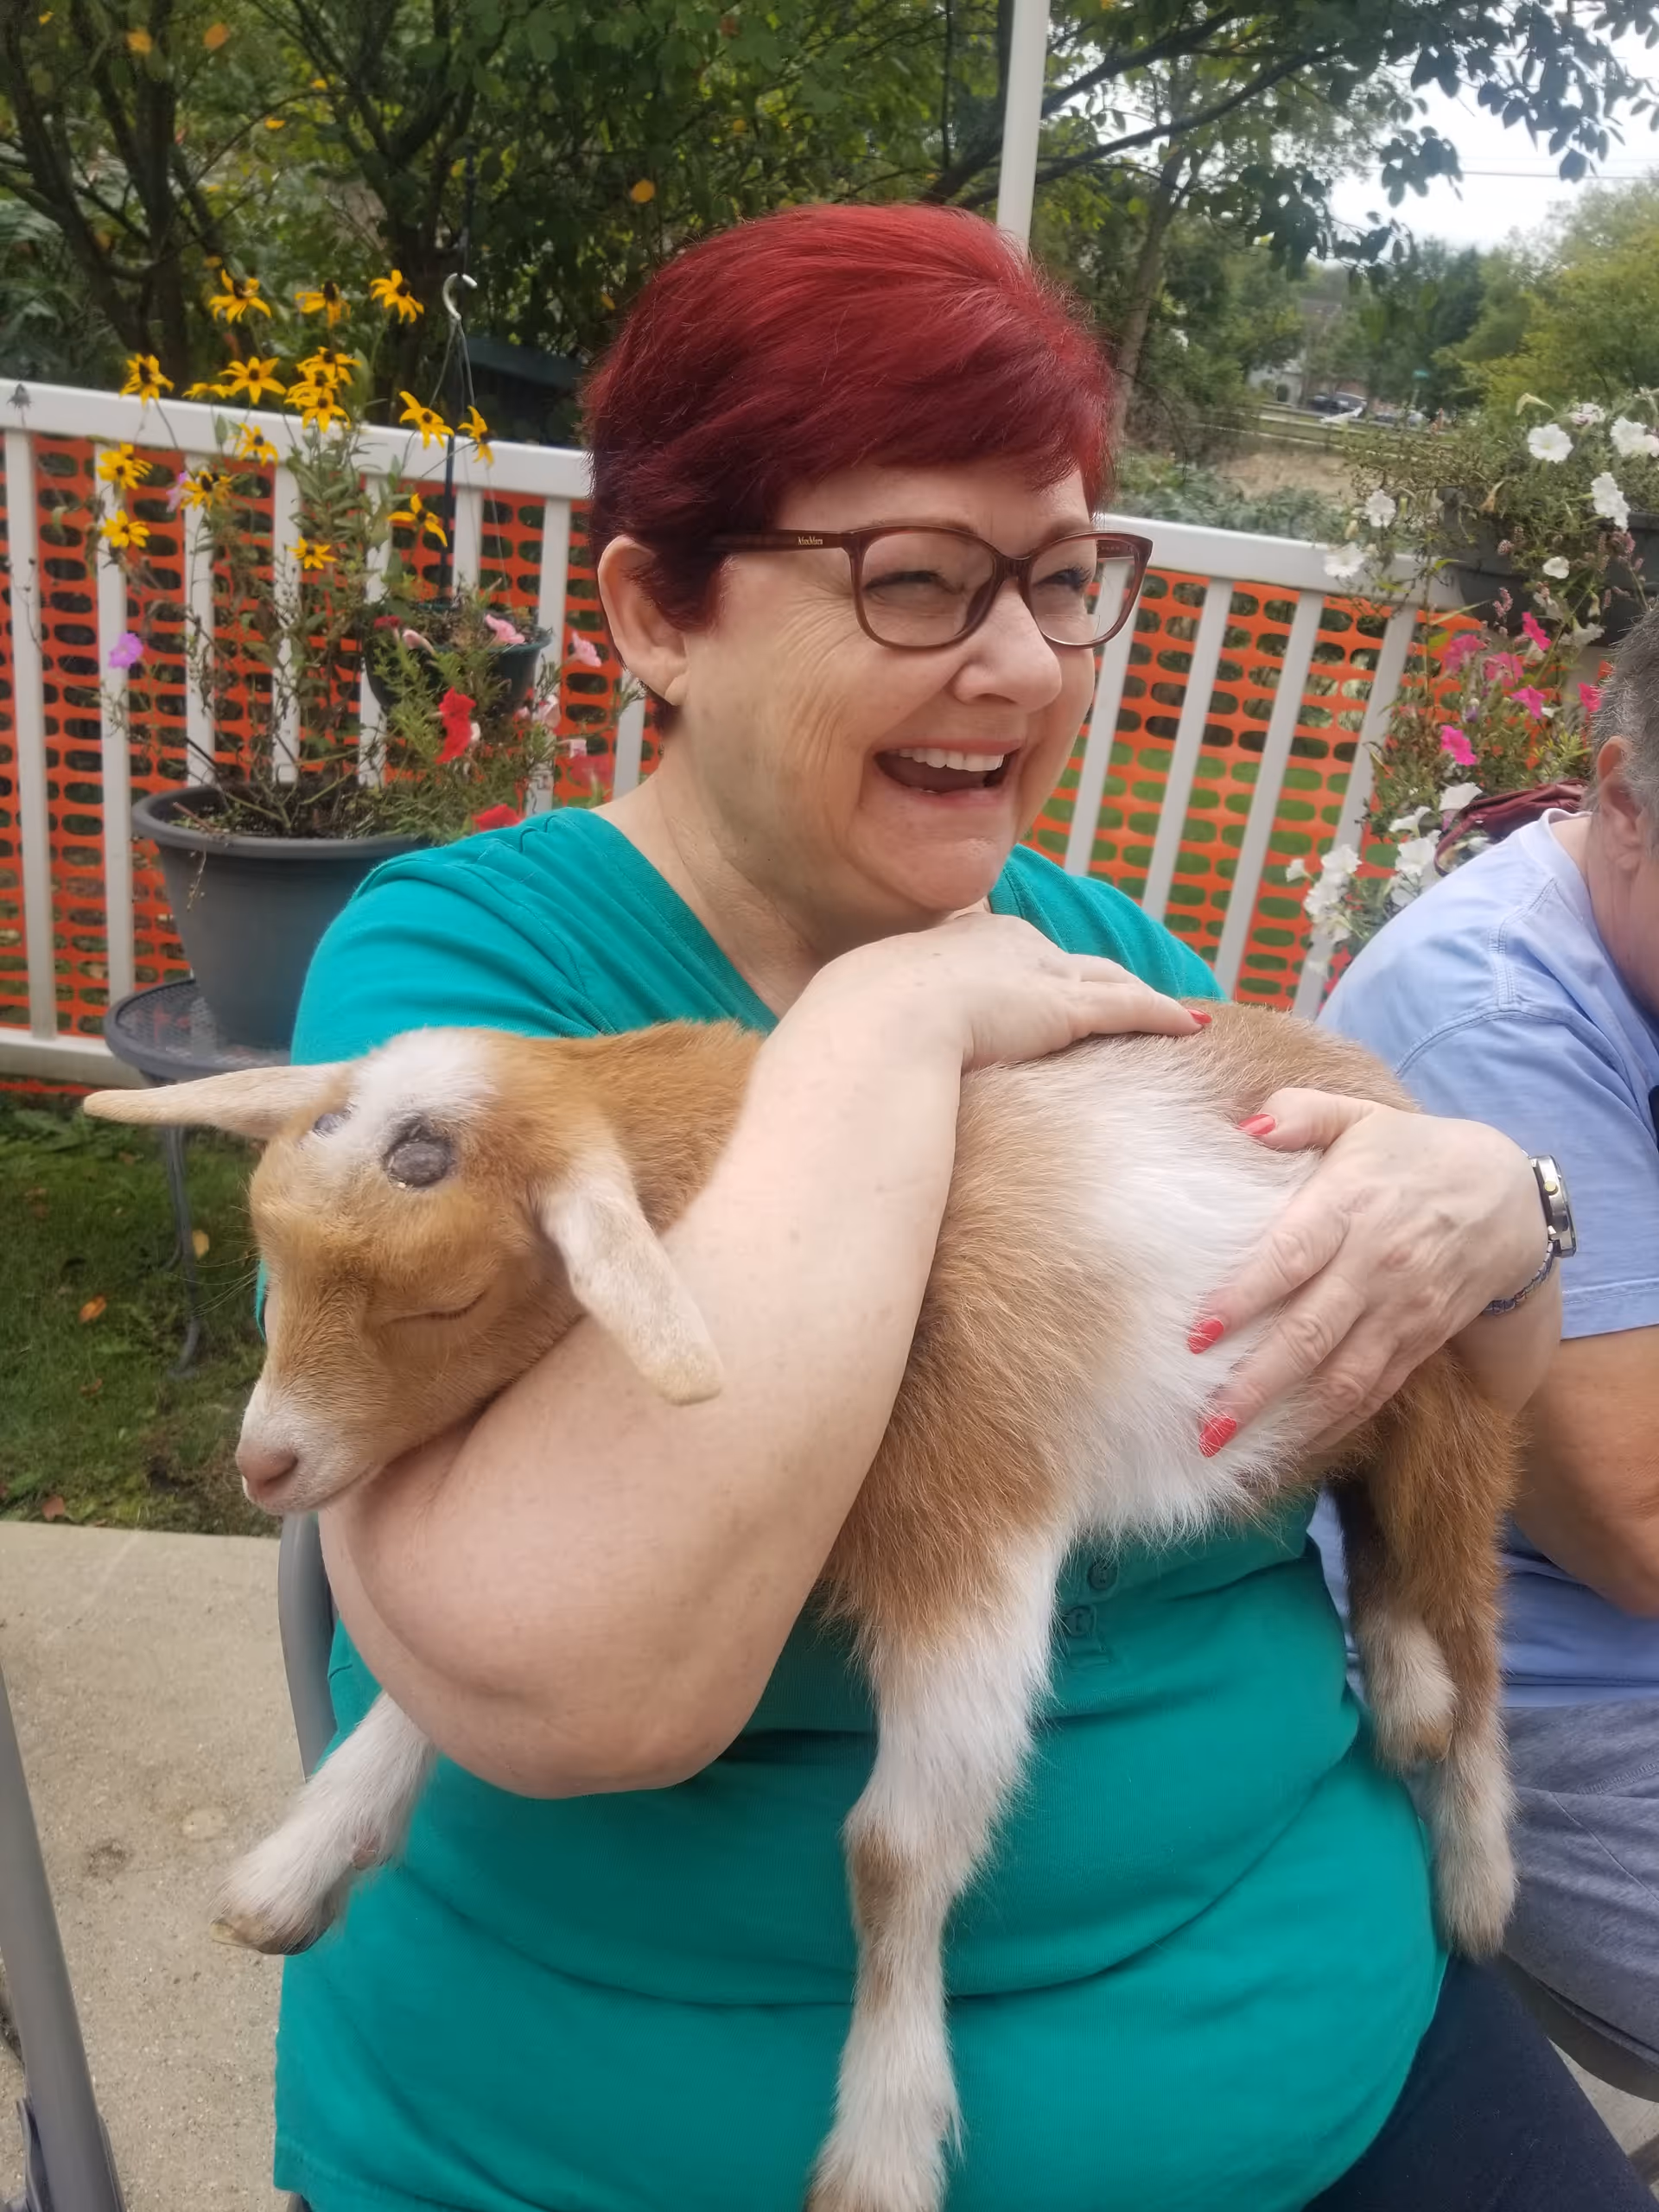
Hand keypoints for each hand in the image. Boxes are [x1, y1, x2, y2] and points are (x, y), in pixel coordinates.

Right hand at [826, 912, 1206, 1071]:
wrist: (872, 1030)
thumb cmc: (852, 1038)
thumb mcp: (861, 1023)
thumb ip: (872, 1036)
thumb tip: (844, 1069)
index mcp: (950, 944)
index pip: (1007, 954)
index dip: (1033, 972)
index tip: (1047, 986)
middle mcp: (1002, 943)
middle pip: (1065, 961)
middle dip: (1095, 979)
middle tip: (1120, 997)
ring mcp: (1036, 972)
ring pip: (1105, 980)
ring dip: (1139, 997)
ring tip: (1171, 1013)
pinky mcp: (1065, 1007)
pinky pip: (1129, 1008)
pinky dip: (1163, 1016)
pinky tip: (1192, 1026)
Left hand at [1191, 1088, 1543, 1452]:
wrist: (1507, 1198)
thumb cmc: (1410, 1154)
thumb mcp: (1361, 1116)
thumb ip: (1301, 1114)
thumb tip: (1247, 1124)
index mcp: (1350, 1206)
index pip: (1289, 1258)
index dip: (1243, 1298)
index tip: (1195, 1334)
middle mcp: (1375, 1266)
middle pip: (1309, 1334)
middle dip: (1253, 1384)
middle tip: (1202, 1422)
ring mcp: (1401, 1312)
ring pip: (1341, 1377)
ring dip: (1286, 1418)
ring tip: (1226, 1449)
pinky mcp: (1419, 1342)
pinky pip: (1374, 1393)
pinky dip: (1331, 1423)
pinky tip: (1287, 1445)